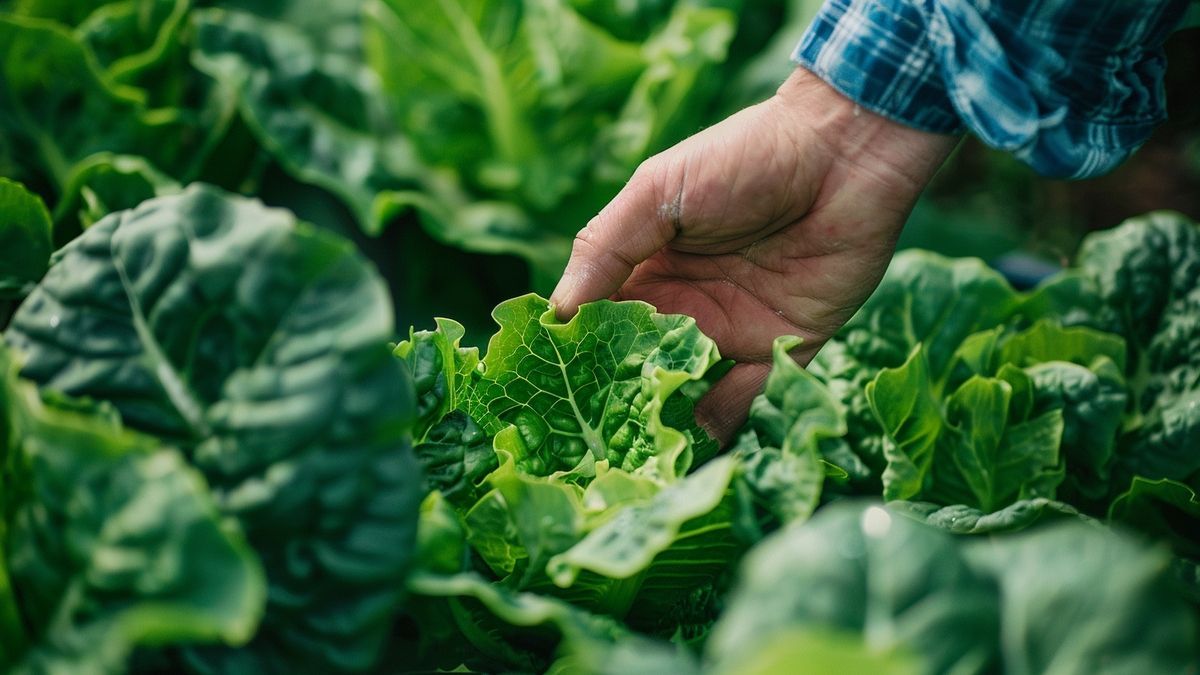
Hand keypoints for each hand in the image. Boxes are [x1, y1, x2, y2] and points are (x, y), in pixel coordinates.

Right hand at [551, 68, 957, 441]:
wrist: (843, 153)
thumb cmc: (744, 157)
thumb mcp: (659, 189)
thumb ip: (607, 247)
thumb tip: (556, 311)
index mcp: (650, 268)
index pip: (601, 321)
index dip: (577, 352)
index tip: (549, 389)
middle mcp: (687, 305)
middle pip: (641, 364)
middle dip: (616, 397)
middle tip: (588, 438)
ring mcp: (735, 330)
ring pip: (689, 389)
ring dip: (665, 419)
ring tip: (635, 456)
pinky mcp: (786, 348)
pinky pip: (750, 398)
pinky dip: (723, 422)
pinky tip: (694, 444)